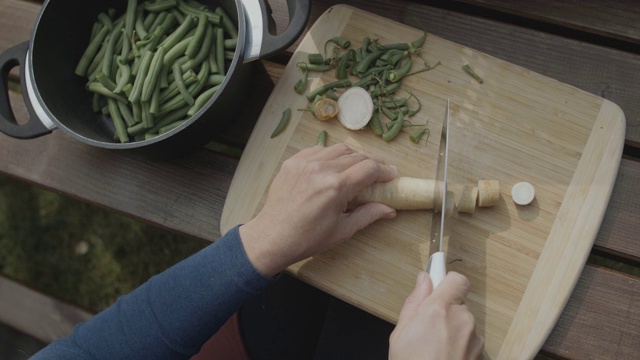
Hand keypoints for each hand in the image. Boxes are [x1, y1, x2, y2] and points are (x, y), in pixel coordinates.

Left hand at [239, 143, 397, 276]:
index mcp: (336, 187)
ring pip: (338, 149)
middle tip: (379, 172)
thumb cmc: (308, 238)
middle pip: (356, 156)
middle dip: (372, 162)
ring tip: (358, 168)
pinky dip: (330, 155)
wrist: (272, 237)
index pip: (369, 168)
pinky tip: (334, 166)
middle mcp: (321, 169)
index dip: (385, 170)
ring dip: (352, 156)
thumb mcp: (342, 230)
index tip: (393, 174)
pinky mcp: (292, 162)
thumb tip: (390, 209)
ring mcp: (305, 163)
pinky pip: (318, 150)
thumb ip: (368, 215)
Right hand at [389, 272, 483, 359]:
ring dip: (451, 329)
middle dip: (443, 310)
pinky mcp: (481, 352)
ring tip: (433, 346)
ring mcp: (474, 338)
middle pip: (457, 302)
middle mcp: (462, 320)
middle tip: (425, 326)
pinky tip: (444, 355)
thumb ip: (414, 302)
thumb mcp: (400, 334)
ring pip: (463, 322)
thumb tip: (423, 281)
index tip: (435, 281)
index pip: (456, 279)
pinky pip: (469, 339)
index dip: (444, 281)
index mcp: (440, 310)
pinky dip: (459, 344)